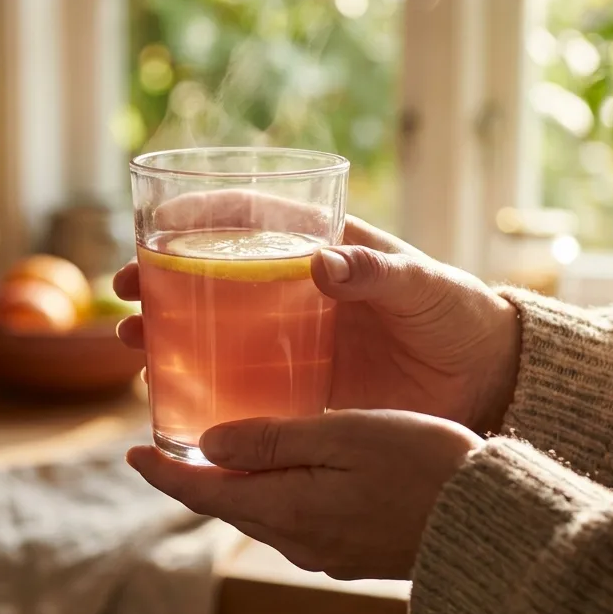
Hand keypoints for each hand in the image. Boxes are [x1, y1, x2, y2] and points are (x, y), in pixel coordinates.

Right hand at [114, 195, 520, 434]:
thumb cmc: (457, 314)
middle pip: (213, 274)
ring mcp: (293, 339)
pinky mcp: (300, 385)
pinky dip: (203, 385)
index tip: (153, 226)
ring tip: (132, 343)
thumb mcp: (423, 285)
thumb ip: (378, 273)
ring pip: (215, 328)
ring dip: (168, 332)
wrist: (487, 378)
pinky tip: (171, 395)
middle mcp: (295, 289)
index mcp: (322, 247)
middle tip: (125, 294)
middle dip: (161, 279)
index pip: (249, 219)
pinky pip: (241, 382)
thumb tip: (320, 262)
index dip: (197, 217)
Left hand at [127, 410, 482, 579]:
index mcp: (285, 509)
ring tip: (217, 450)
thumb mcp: (341, 435)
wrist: (486, 522)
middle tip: (169, 442)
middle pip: (227, 504)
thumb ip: (271, 440)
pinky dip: (269, 492)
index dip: (164, 474)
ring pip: (259, 512)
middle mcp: (297, 539)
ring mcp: (325, 550)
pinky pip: (291, 519)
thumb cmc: (420, 464)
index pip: (203, 494)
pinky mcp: (351, 549)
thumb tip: (207, 444)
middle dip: (194, 476)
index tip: (130, 453)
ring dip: (232, 484)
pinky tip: (279, 470)